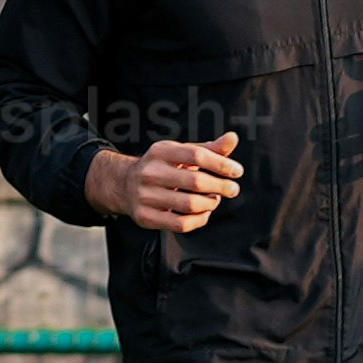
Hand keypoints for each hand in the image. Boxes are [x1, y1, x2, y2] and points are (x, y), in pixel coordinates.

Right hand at [89, 129, 245, 240]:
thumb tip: (232, 138)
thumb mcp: (181, 153)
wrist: (124, 184)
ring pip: (190, 205)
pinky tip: (203, 213)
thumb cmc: (162, 167)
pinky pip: (181, 224)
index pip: (197, 155)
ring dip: (210, 204)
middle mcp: (150, 172)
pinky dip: (199, 220)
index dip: (221, 164)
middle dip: (221, 186)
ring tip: (214, 199)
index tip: (237, 171)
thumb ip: (208, 148)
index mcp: (160, 151)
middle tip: (232, 189)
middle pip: (196, 182)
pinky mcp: (145, 217)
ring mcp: (145, 196)